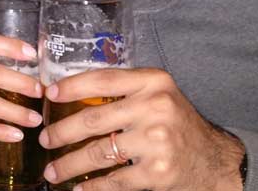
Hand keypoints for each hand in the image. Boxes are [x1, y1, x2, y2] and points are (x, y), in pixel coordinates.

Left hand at [39, 68, 243, 190]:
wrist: (213, 159)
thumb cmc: (176, 122)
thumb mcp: (158, 93)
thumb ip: (125, 89)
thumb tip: (73, 92)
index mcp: (153, 81)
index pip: (102, 79)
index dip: (71, 86)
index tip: (49, 95)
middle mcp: (155, 107)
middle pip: (93, 119)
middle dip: (61, 132)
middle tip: (44, 138)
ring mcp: (156, 140)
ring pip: (98, 153)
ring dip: (68, 164)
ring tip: (52, 170)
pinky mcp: (157, 172)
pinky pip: (113, 180)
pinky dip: (92, 186)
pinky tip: (79, 188)